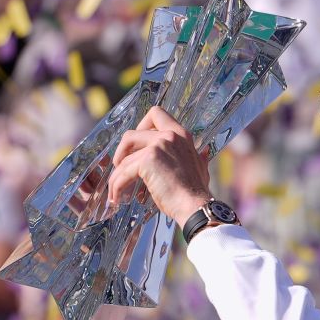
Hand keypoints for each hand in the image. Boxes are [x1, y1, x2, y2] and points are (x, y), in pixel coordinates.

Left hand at [106, 107, 211, 223]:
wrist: (195, 206)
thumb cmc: (196, 192)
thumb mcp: (201, 167)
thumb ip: (199, 157)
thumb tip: (203, 152)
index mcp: (181, 134)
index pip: (156, 114)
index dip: (140, 127)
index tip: (137, 146)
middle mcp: (169, 135)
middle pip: (131, 134)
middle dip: (121, 151)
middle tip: (121, 167)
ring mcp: (158, 145)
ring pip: (124, 158)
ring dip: (117, 175)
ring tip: (116, 189)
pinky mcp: (148, 160)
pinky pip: (123, 172)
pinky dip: (117, 186)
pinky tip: (116, 197)